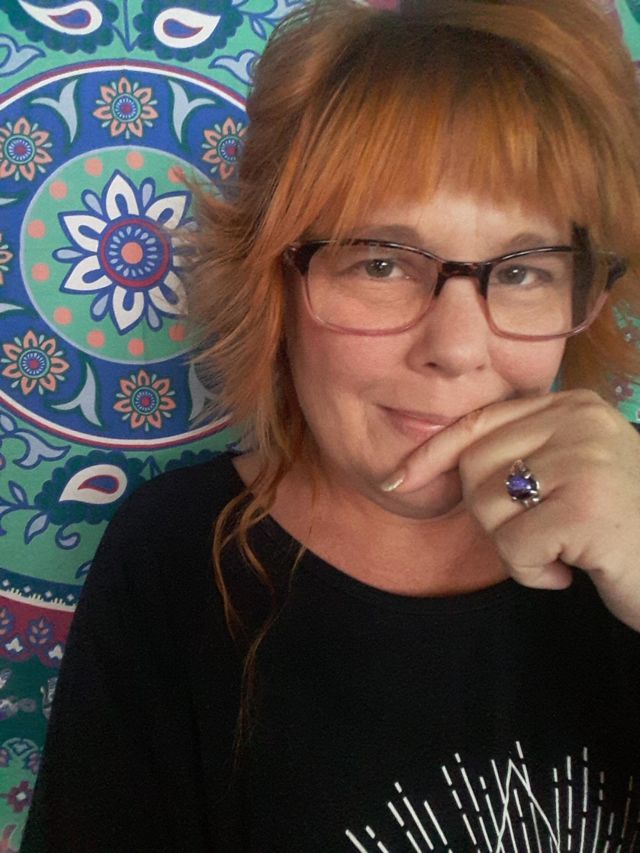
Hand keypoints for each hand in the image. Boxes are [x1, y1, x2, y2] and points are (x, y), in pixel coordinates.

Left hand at [384, 390, 639, 630]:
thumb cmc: (619, 529)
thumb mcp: (571, 474)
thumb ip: (520, 455)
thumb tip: (433, 466)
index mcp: (573, 406)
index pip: (479, 422)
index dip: (433, 453)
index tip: (399, 479)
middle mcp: (580, 422)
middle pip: (474, 468)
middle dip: (492, 516)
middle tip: (541, 534)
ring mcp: (586, 460)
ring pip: (488, 508)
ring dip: (516, 549)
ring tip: (564, 550)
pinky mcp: (588, 508)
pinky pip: (516, 548)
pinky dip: (535, 574)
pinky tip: (575, 571)